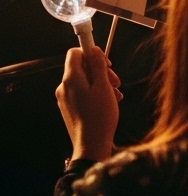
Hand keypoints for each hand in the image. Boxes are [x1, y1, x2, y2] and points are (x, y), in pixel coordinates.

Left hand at [56, 47, 121, 162]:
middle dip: (100, 70)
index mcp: (71, 79)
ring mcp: (65, 99)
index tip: (105, 60)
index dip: (90, 52)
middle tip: (116, 80)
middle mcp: (64, 88)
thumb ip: (98, 65)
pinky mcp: (69, 108)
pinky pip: (82, 92)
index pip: (74, 53)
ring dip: (101, 82)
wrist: (91, 145)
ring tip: (115, 93)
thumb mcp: (103, 86)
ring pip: (84, 80)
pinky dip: (96, 92)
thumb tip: (93, 50)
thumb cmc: (99, 116)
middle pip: (81, 67)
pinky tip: (109, 101)